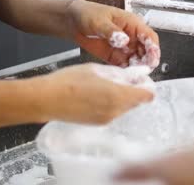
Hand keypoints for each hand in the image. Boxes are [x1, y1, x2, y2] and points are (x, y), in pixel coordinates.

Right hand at [33, 63, 153, 123]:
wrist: (46, 100)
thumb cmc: (67, 82)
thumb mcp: (97, 70)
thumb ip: (118, 74)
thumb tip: (132, 75)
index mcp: (118, 96)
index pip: (146, 96)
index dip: (147, 87)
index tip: (143, 81)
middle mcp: (115, 111)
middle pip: (135, 102)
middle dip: (134, 91)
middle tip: (125, 79)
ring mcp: (106, 120)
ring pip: (124, 108)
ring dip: (122, 98)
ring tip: (106, 84)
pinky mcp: (97, 124)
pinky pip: (112, 113)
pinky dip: (111, 104)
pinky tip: (97, 94)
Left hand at [67, 0, 159, 67]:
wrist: (71, 22)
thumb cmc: (87, 14)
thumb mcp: (99, 21)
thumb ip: (111, 31)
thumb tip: (124, 39)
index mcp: (132, 24)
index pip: (149, 36)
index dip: (154, 48)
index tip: (153, 58)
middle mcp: (131, 36)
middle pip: (147, 51)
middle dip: (147, 61)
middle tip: (143, 70)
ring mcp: (124, 48)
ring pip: (138, 60)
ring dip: (137, 68)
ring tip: (133, 74)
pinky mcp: (115, 57)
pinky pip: (125, 66)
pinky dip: (126, 72)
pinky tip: (124, 76)